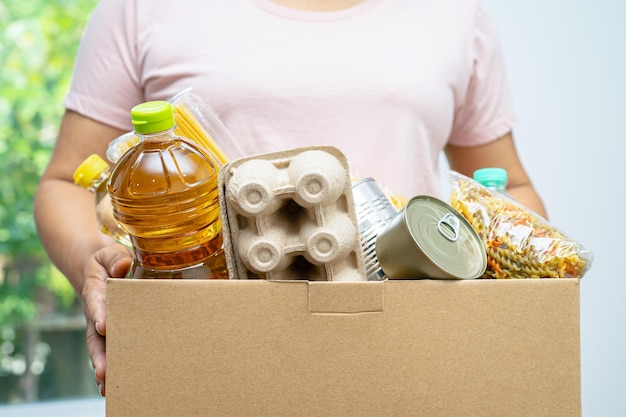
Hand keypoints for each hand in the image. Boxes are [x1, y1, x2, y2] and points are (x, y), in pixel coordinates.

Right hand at [81, 243, 132, 395]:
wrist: (103, 268)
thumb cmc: (111, 260)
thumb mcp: (111, 253)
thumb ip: (116, 258)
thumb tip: (123, 265)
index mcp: (97, 290)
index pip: (97, 302)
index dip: (100, 313)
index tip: (103, 325)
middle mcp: (97, 313)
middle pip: (95, 337)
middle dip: (99, 354)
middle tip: (103, 372)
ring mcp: (103, 325)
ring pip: (100, 349)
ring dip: (104, 367)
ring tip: (107, 387)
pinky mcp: (112, 333)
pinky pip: (110, 350)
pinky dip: (112, 367)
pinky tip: (114, 386)